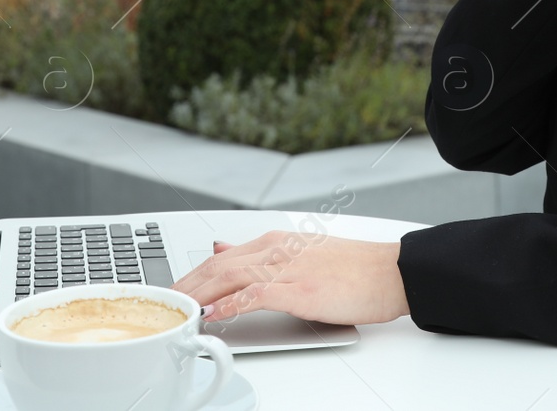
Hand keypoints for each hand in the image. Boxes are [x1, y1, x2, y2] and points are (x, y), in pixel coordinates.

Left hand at [169, 230, 409, 325]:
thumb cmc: (353, 268)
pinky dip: (231, 304)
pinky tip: (216, 315)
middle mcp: (276, 249)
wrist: (391, 271)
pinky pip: (256, 294)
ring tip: (179, 310)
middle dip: (186, 286)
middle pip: (217, 265)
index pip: (219, 257)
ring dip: (200, 294)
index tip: (172, 292)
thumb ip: (260, 255)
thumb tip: (221, 249)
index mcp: (275, 241)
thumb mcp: (300, 254)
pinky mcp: (301, 290)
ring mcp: (288, 268)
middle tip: (165, 305)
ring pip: (230, 276)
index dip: (191, 276)